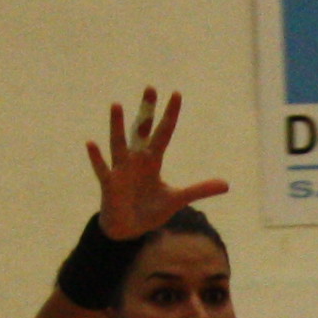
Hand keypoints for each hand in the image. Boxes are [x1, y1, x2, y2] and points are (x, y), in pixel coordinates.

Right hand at [84, 87, 230, 239]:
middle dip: (147, 111)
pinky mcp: (109, 183)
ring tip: (116, 104)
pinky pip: (102, 168)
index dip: (170, 114)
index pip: (164, 132)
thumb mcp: (177, 199)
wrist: (128, 229)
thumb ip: (199, 189)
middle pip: (142, 130)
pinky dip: (96, 157)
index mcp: (153, 160)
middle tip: (151, 87)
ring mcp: (121, 169)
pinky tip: (91, 143)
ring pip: (119, 143)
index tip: (176, 93)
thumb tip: (227, 184)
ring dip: (118, 125)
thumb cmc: (150, 210)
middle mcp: (136, 159)